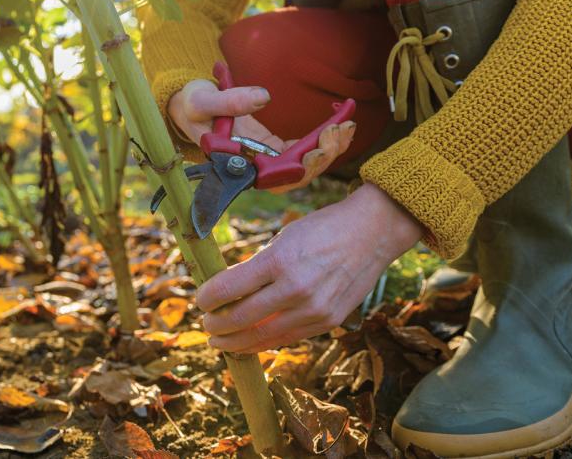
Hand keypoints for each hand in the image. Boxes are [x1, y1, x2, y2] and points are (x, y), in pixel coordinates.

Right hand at [168, 79, 355, 192]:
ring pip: (307, 164)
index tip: (316, 150)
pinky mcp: (276, 148)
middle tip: (340, 128)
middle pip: (299, 174)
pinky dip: (324, 137)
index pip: (277, 180)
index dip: (301, 170)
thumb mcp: (204, 100)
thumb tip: (264, 96)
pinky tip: (340, 121)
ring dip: (330, 147)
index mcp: (240, 167)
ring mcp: (269, 160)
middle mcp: (258, 169)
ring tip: (347, 123)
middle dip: (325, 154)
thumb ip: (230, 100)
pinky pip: (305, 148)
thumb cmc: (191, 106)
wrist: (188, 106)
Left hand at [196, 184, 424, 352]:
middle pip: (241, 318)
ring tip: (220, 342)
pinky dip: (264, 342)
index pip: (230, 289)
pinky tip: (249, 342)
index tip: (200, 301)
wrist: (371, 233)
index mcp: (280, 261)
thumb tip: (228, 289)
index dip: (208, 299)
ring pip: (263, 336)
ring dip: (235, 342)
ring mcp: (314, 310)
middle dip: (216, 326)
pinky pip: (287, 338)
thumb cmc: (323, 230)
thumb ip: (258, 266)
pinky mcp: (327, 322)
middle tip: (205, 325)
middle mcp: (296, 289)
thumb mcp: (284, 238)